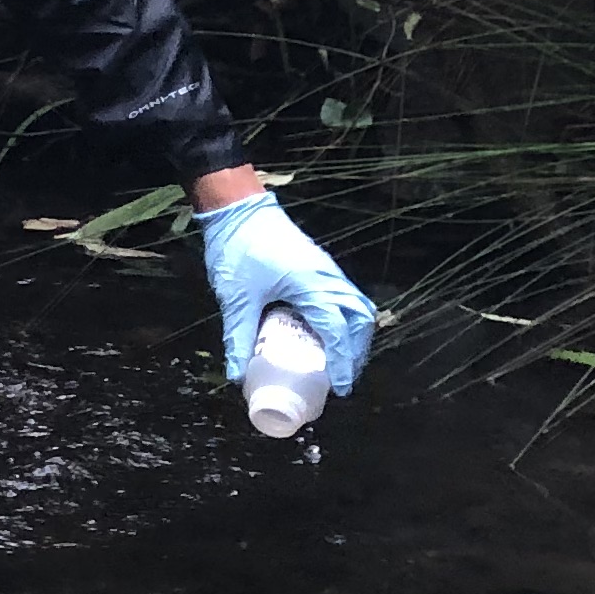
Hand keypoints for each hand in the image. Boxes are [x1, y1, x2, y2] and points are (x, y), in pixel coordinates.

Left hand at [199, 188, 375, 391]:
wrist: (236, 207)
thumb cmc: (238, 247)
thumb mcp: (236, 297)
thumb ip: (239, 337)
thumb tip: (238, 374)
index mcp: (312, 285)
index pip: (338, 330)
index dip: (342, 362)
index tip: (339, 386)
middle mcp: (328, 277)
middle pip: (359, 319)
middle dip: (354, 351)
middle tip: (340, 376)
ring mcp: (326, 270)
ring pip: (355, 306)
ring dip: (352, 334)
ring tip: (337, 360)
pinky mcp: (318, 266)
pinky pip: (342, 296)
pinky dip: (342, 318)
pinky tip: (323, 333)